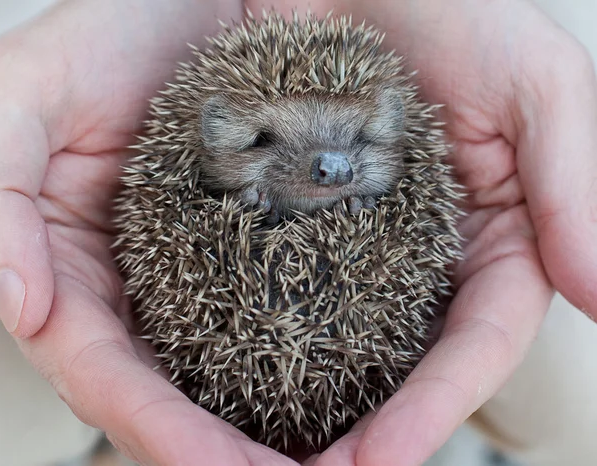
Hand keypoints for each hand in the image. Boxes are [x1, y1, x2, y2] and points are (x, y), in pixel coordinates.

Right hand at [0, 1, 297, 463]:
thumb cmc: (113, 26)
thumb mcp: (29, 92)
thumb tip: (17, 302)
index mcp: (76, 271)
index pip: (110, 379)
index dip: (161, 433)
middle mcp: (140, 286)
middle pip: (178, 396)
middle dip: (228, 453)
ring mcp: (202, 270)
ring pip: (232, 375)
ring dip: (275, 428)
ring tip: (337, 462)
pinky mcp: (260, 245)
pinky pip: (288, 317)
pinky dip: (315, 364)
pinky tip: (351, 393)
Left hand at [247, 1, 596, 464]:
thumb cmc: (451, 6)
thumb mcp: (534, 83)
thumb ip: (577, 183)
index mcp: (493, 239)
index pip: (474, 344)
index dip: (434, 409)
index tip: (378, 461)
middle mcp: (424, 254)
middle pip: (401, 362)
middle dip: (363, 429)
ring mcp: (356, 241)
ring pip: (336, 340)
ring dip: (302, 402)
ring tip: (259, 454)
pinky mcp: (295, 218)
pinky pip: (271, 286)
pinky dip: (252, 334)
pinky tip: (223, 374)